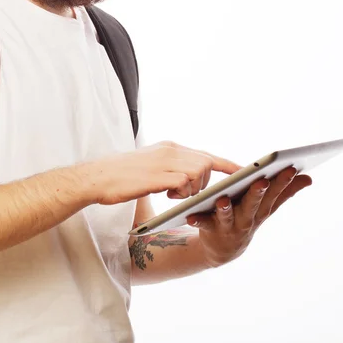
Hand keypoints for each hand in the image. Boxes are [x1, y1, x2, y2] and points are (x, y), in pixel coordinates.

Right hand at [87, 140, 241, 205]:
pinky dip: (183, 192)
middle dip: (206, 182)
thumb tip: (189, 179)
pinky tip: (168, 195)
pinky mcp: (158, 175)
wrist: (97, 177)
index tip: (244, 172)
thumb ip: (171, 168)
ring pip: (199, 171)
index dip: (226, 164)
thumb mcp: (151, 166)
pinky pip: (185, 182)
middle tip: (188, 194)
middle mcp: (170, 150)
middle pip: (206, 162)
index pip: (205, 154)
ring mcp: (164, 161)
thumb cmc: (122, 176)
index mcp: (169, 147)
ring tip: (174, 195)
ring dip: (194, 188)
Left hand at [187, 166, 312, 267]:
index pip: (274, 194)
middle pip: (253, 204)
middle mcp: (247, 219)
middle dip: (257, 193)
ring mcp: (229, 226)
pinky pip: (203, 224)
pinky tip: (190, 215)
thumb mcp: (266, 207)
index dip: (283, 182)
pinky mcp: (210, 230)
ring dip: (226, 208)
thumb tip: (308, 177)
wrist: (223, 249)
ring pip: (228, 216)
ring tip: (222, 199)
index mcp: (261, 209)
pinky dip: (197, 220)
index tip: (291, 168)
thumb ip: (285, 193)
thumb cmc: (246, 218)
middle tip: (261, 180)